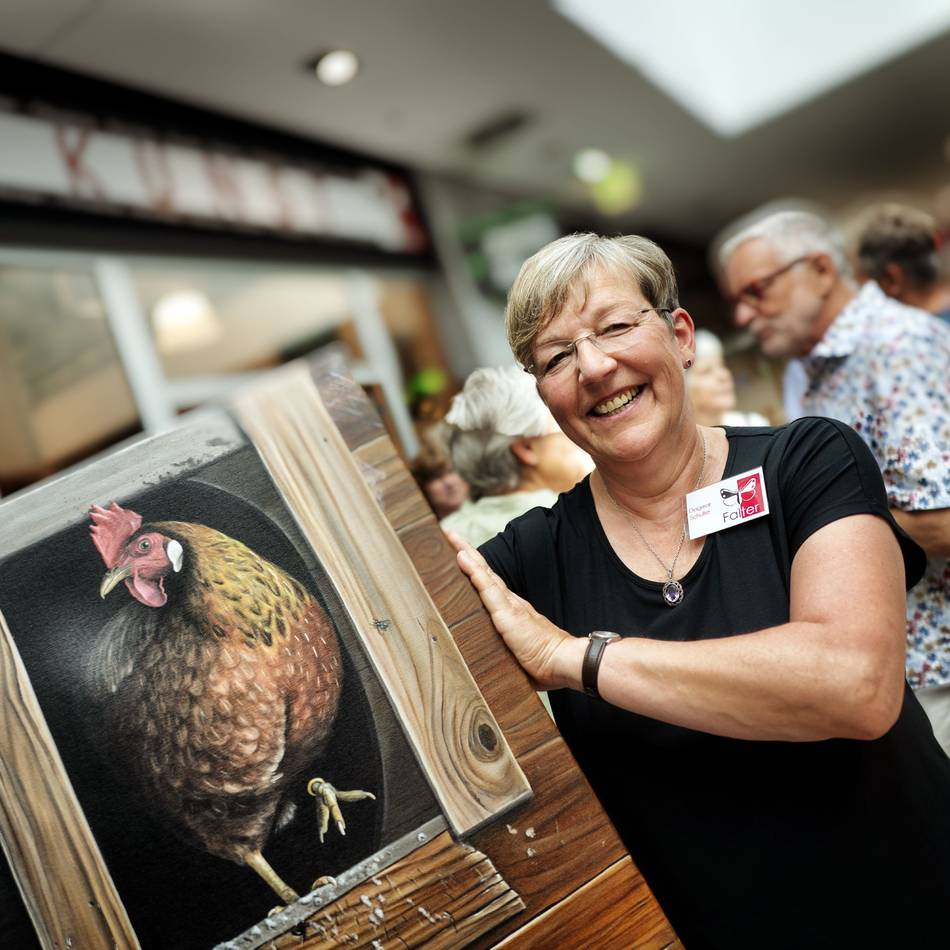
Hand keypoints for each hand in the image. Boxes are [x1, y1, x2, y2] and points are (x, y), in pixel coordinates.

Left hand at [447, 532, 573, 689]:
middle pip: (486, 573)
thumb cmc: (547, 665)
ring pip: (484, 574)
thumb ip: (512, 651)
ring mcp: (509, 605)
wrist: (566, 662)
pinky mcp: (506, 613)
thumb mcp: (522, 655)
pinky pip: (485, 586)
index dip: (478, 571)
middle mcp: (512, 603)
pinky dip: (473, 570)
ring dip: (468, 554)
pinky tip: (462, 557)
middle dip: (469, 554)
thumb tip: (499, 663)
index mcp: (515, 611)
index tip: (465, 557)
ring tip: (453, 538)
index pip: (492, 586)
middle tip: (453, 537)